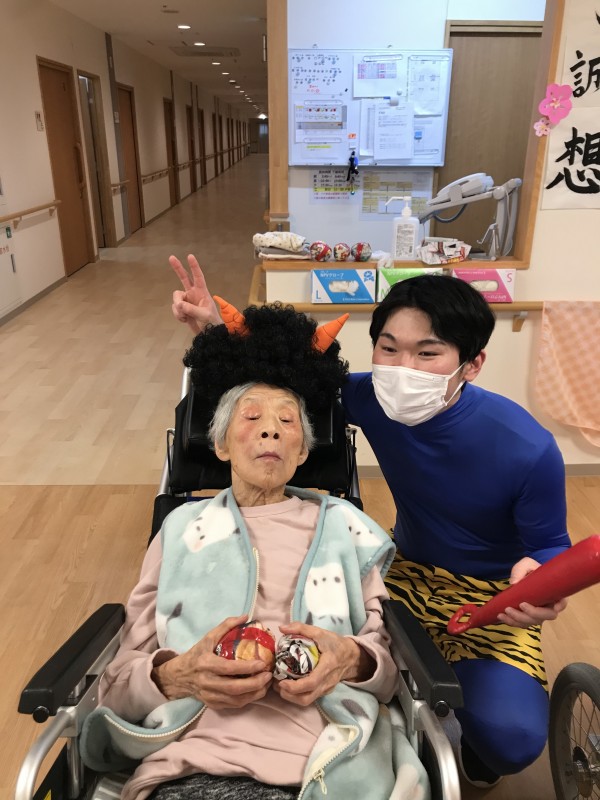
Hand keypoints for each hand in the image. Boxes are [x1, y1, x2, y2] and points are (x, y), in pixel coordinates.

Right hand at [152, 615, 272, 708]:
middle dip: (255, 683)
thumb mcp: (208, 637)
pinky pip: (233, 705)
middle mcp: (207, 682)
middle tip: (268, 676)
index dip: (246, 667)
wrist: (179, 676)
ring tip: (267, 684)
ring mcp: (210, 696)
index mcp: (205, 664)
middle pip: (234, 688)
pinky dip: (248, 699)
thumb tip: (246, 616)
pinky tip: (257, 691)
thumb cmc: (197, 654)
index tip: (262, 663)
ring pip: (236, 700)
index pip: (228, 668)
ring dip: (255, 694)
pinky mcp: (213, 704)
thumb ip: (227, 625)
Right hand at [169, 254, 221, 334]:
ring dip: (178, 309)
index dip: (194, 267)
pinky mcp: (182, 309)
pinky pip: (175, 309)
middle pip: (184, 278)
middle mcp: (193, 294)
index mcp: (202, 292)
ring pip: (176, 299)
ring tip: (185, 317)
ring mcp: (187, 301)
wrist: (208, 334)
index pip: (198, 277)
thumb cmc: (212, 323)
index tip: (190, 256)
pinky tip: (185, 320)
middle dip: (177, 268)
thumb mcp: (204, 316)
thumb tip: (179, 304)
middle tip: (171, 257)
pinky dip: (178, 315)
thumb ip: (191, 310)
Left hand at [273, 622, 374, 706]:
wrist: (351, 656)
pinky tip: (289, 686)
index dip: (295, 686)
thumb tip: (282, 628)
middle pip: (307, 698)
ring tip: (279, 686)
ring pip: (307, 700)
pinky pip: (310, 698)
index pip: (311, 682)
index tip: (281, 682)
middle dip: (288, 695)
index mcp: (327, 666)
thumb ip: (301, 628)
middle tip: (276, 684)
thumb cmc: (335, 644)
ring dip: (291, 697)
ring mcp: (326, 689)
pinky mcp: (324, 691)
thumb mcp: (320, 632)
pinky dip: (297, 695)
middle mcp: (327, 682)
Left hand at [496, 557, 567, 627]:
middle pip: (545, 616)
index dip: (551, 608)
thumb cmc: (530, 568)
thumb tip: (514, 583)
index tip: (532, 604)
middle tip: (514, 607)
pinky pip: (523, 623)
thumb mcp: (526, 564)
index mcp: (555, 592)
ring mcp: (540, 613)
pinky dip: (512, 622)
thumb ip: (520, 571)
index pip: (561, 604)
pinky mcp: (529, 616)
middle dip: (529, 615)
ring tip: (503, 613)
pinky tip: (501, 616)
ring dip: (517, 620)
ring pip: (532, 622)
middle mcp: (550, 605)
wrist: (525, 574)